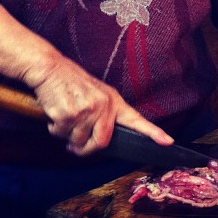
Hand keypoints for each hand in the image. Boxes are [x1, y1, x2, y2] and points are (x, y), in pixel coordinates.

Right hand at [31, 55, 173, 156]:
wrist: (50, 68)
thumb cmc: (70, 81)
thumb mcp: (95, 92)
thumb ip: (103, 113)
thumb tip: (103, 138)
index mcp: (112, 100)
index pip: (135, 119)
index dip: (152, 132)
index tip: (167, 141)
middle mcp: (103, 105)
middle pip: (101, 143)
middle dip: (85, 149)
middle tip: (75, 144)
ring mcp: (87, 110)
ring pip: (78, 142)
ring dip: (67, 136)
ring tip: (65, 115)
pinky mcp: (69, 114)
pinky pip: (62, 135)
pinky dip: (55, 128)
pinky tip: (56, 112)